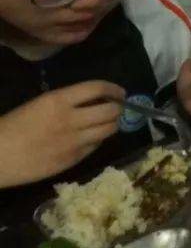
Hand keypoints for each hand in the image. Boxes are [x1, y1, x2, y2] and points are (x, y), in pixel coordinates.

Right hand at [0, 80, 123, 187]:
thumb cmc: (13, 126)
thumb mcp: (40, 104)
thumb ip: (67, 102)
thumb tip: (93, 101)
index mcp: (59, 100)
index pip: (97, 88)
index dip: (114, 89)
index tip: (120, 92)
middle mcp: (72, 119)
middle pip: (111, 110)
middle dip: (118, 108)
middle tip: (116, 109)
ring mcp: (74, 141)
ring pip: (109, 130)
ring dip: (112, 124)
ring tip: (107, 123)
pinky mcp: (73, 159)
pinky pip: (96, 147)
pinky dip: (98, 140)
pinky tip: (91, 138)